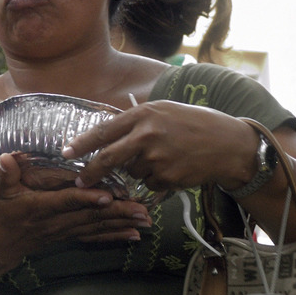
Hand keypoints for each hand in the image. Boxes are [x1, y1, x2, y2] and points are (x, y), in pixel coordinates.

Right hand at [0, 153, 150, 269]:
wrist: (0, 246)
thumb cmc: (1, 215)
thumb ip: (6, 174)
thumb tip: (6, 157)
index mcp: (41, 207)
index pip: (67, 202)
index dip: (87, 199)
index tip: (108, 195)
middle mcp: (57, 221)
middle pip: (91, 216)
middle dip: (119, 213)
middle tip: (143, 210)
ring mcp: (66, 230)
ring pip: (97, 226)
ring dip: (123, 223)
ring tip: (146, 220)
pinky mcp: (70, 236)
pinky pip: (96, 236)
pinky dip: (116, 235)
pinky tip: (134, 234)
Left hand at [63, 100, 258, 193]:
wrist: (230, 145)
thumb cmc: (196, 123)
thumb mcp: (165, 111)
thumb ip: (137, 121)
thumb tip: (107, 134)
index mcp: (144, 115)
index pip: (103, 130)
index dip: (81, 144)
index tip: (65, 153)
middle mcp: (147, 135)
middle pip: (108, 159)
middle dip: (90, 172)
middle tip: (80, 181)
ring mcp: (157, 158)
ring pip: (132, 172)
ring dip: (139, 170)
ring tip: (164, 157)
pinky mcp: (167, 178)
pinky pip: (150, 184)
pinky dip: (156, 180)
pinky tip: (175, 167)